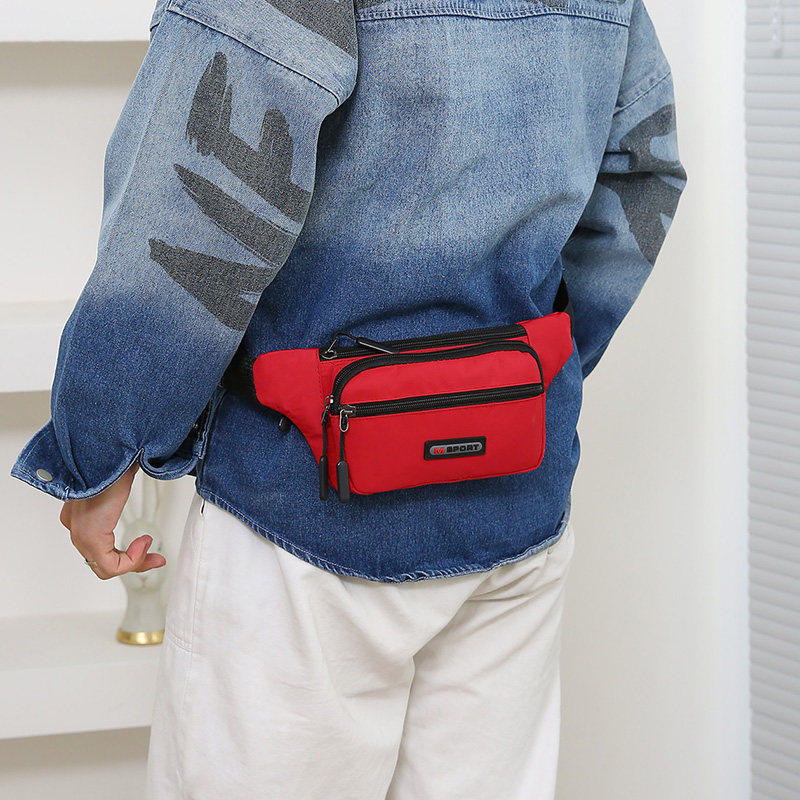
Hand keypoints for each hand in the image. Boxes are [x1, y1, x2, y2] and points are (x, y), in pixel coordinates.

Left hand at [59, 463, 166, 579]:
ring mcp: (80, 534)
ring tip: (149, 544)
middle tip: (156, 559)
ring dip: (134, 561)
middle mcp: (75, 527)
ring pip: (106, 567)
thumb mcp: (118, 478)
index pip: (98, 549)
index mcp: (78, 515)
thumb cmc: (111, 460)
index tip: (149, 544)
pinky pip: (111, 565)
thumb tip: (138, 471)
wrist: (107, 454)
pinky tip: (143, 543)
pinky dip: (132, 560)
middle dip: (134, 562)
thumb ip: (122, 485)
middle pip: (102, 562)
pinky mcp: (90, 537)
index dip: (126, 553)